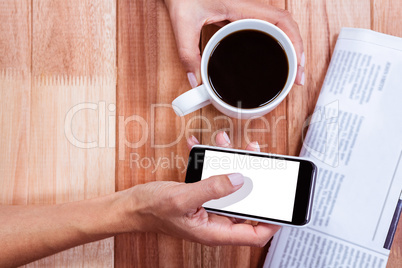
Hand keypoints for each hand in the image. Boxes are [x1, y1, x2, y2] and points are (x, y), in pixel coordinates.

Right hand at [119, 132, 279, 245]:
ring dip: (231, 165)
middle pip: (246, 204)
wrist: (133, 205)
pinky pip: (214, 179)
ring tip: (228, 147)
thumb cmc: (153, 210)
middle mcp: (215, 221)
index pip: (255, 233)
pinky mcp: (201, 196)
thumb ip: (212, 189)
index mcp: (215, 231)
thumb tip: (238, 180)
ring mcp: (209, 208)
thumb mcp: (183, 199)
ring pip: (231, 188)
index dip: (273, 222)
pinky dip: (212, 163)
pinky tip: (205, 149)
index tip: (283, 205)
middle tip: (257, 160)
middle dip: (253, 181)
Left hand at [164, 0, 304, 86]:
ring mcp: (248, 9)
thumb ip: (187, 54)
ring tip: (292, 69)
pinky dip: (279, 41)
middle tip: (297, 76)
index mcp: (241, 5)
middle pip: (286, 25)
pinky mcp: (243, 13)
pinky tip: (277, 56)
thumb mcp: (183, 24)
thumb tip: (196, 80)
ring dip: (290, 45)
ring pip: (280, 25)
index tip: (298, 64)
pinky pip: (268, 26)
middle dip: (297, 49)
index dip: (295, 41)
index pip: (280, 20)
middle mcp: (250, 5)